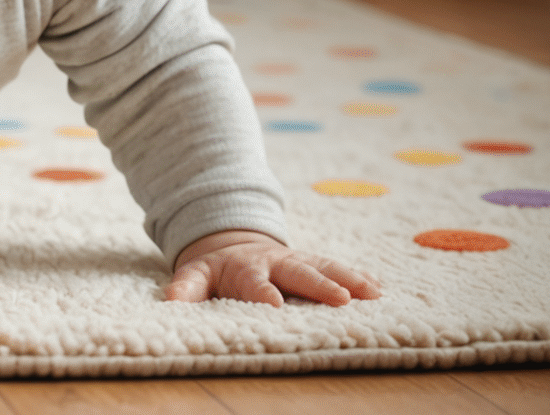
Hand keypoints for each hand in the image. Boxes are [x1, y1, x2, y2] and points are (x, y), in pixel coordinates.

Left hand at [166, 229, 382, 305]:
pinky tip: (379, 287)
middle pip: (299, 273)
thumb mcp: (195, 274)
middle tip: (341, 299)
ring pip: (326, 267)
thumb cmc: (216, 270)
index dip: (265, 294)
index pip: (255, 284)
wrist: (232, 243)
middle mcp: (276, 263)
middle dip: (320, 285)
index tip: (277, 306)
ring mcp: (298, 261)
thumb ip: (186, 288)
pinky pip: (338, 268)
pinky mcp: (314, 263)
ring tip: (373, 293)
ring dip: (349, 280)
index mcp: (246, 269)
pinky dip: (358, 277)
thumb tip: (171, 302)